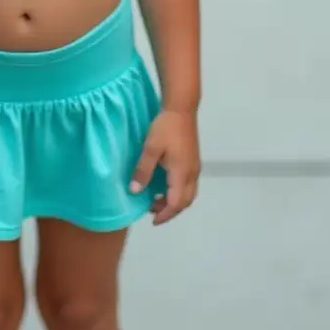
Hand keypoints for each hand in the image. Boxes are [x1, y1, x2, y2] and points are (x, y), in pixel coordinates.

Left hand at [130, 110, 199, 225]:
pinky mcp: (193, 161)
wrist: (181, 109)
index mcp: (181, 173)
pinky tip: (164, 186)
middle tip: (152, 212)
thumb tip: (135, 191)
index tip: (152, 220)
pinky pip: (188, 185)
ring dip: (174, 201)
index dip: (164, 214)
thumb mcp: (150, 149)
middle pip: (185, 201)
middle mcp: (192, 173)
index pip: (176, 203)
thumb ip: (143, 171)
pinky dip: (178, 192)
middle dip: (170, 211)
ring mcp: (194, 167)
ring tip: (156, 200)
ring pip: (189, 194)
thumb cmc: (165, 128)